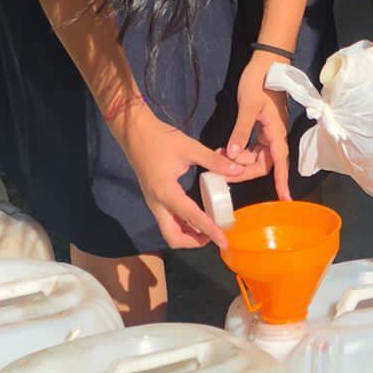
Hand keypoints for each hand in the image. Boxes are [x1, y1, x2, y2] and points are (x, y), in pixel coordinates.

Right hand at [115, 102, 256, 249]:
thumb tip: (237, 170)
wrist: (134, 131)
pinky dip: (182, 224)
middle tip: (214, 235)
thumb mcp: (190, 147)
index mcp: (166, 192)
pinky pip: (167, 220)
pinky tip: (195, 215)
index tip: (224, 242)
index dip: (210, 231)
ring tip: (208, 227)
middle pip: (173, 237)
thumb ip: (214, 161)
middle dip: (194, 242)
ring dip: (188, 234)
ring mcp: (152, 202)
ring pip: (168, 230)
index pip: (192, 218)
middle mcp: (157, 203)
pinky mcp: (152, 198)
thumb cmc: (160, 138)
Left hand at [227, 51, 292, 200]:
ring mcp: (269, 131)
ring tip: (221, 155)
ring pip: (257, 155)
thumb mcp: (247, 106)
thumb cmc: (259, 82)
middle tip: (223, 168)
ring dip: (241, 160)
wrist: (267, 62)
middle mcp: (275, 135)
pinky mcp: (262, 126)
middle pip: (263, 163)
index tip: (284, 200)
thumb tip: (233, 156)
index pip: (279, 163)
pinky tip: (228, 149)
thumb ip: (240, 132)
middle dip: (244, 169)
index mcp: (275, 132)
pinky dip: (241, 150)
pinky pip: (253, 146)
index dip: (281, 181)